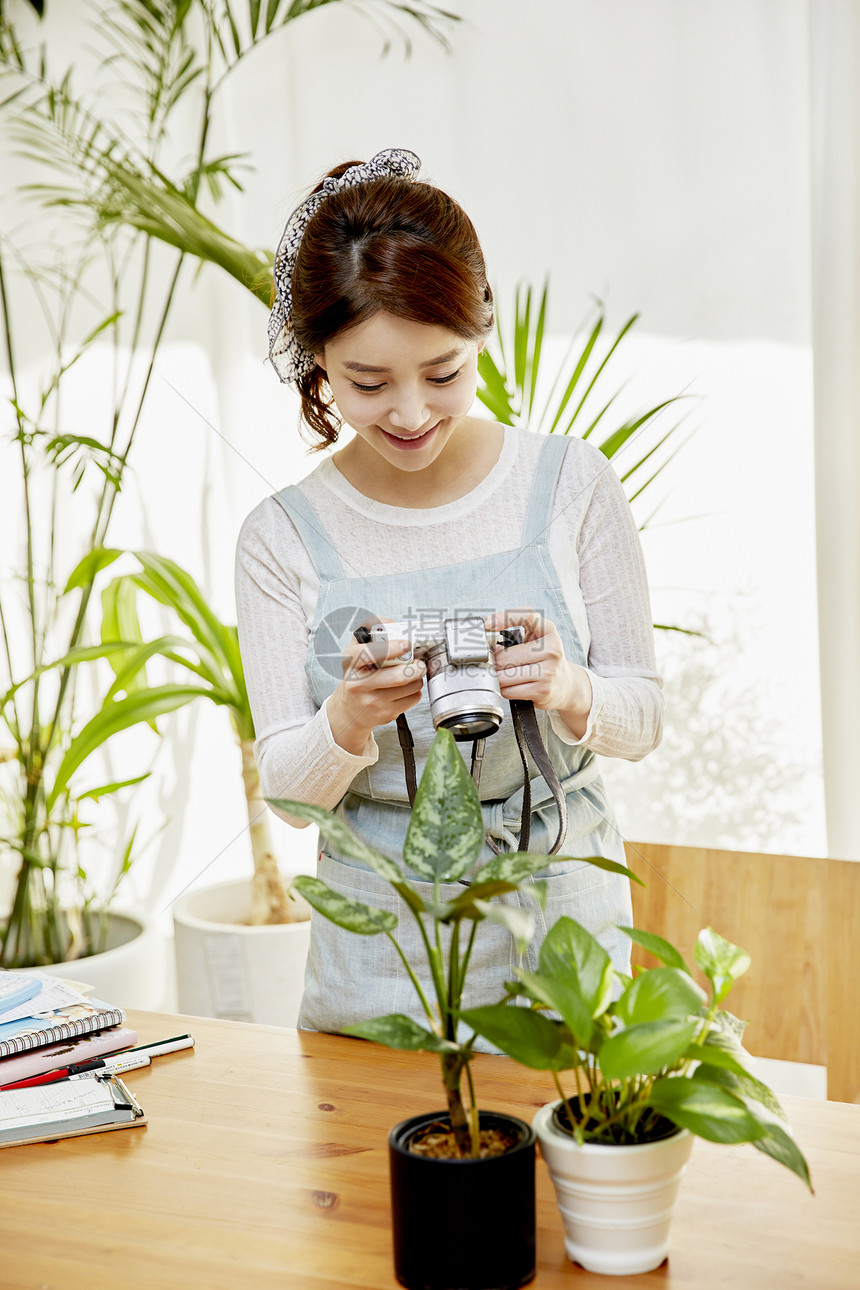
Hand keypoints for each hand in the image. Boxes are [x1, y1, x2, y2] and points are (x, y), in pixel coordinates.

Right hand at [327, 617, 425, 753]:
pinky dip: (415, 691)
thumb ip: (371, 630)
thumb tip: (393, 623)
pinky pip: (412, 699)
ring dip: (417, 679)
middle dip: (416, 668)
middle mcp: (359, 684)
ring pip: (409, 687)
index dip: (391, 648)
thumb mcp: (356, 650)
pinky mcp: (385, 714)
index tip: (406, 644)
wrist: (350, 709)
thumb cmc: (357, 675)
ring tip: (412, 674)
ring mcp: (372, 701)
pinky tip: (406, 688)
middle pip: (397, 677)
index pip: (369, 653)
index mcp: (351, 663)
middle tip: (420, 663)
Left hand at [484, 607, 591, 737]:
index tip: (488, 624)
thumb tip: (486, 646)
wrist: (564, 684)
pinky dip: (505, 689)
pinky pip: (509, 690)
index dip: (504, 618)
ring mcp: (548, 671)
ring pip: (504, 675)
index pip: (526, 617)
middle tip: (498, 662)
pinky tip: (513, 685)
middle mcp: (551, 649)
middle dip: (495, 661)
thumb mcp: (535, 639)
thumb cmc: (544, 659)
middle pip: (505, 655)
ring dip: (498, 677)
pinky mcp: (542, 690)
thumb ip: (514, 633)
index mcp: (548, 630)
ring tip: (506, 674)